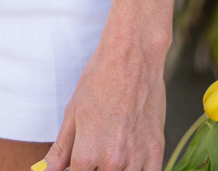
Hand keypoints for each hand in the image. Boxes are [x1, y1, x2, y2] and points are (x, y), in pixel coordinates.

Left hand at [42, 35, 166, 170]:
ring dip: (115, 170)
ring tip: (110, 151)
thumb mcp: (73, 113)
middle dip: (94, 168)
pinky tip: (129, 160)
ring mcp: (136, 159)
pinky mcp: (157, 152)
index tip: (79, 161)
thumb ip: (60, 150)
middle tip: (95, 150)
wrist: (131, 57)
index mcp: (86, 153)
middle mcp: (112, 161)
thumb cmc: (98, 81)